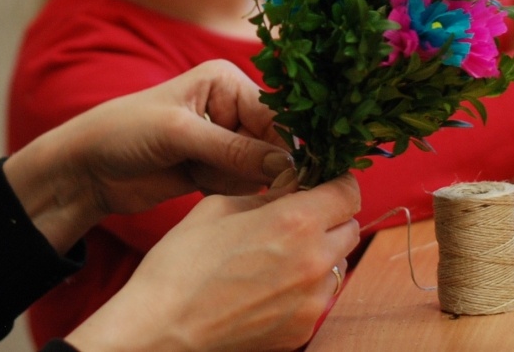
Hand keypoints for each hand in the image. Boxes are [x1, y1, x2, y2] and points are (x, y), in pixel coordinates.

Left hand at [3, 61, 292, 252]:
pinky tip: (204, 191)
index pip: (275, 116)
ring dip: (242, 184)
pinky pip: (242, 188)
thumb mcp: (178, 135)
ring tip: (205, 181)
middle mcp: (231, 107)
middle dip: (264, 170)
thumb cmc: (123, 133)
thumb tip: (288, 165)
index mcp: (226, 82)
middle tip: (241, 184)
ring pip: (261, 171)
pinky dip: (232, 196)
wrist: (85, 168)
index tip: (297, 179)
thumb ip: (233, 149)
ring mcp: (224, 141)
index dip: (288, 148)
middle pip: (274, 145)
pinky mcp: (214, 170)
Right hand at [68, 174, 361, 351]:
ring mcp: (312, 302)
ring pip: (336, 265)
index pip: (348, 192)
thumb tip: (293, 184)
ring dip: (319, 253)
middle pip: (349, 229)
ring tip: (277, 254)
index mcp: (295, 222)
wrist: (164, 326)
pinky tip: (268, 284)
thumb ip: (267, 193)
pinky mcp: (303, 330)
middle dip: (330, 218)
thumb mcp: (220, 207)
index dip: (336, 182)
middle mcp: (315, 262)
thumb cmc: (182, 262)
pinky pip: (318, 297)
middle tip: (296, 216)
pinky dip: (304, 287)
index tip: (321, 183)